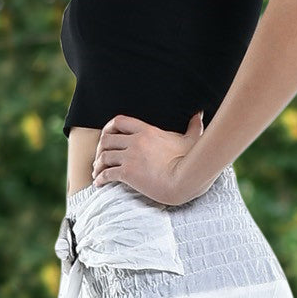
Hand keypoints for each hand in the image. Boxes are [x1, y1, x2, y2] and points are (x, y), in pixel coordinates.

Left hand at [91, 110, 208, 205]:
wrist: (185, 179)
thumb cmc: (191, 161)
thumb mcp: (191, 140)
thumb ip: (193, 126)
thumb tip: (200, 114)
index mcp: (147, 131)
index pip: (119, 121)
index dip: (108, 128)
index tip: (106, 136)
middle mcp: (135, 141)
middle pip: (106, 139)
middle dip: (99, 149)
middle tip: (99, 158)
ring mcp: (131, 157)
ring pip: (104, 156)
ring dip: (97, 164)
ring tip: (96, 172)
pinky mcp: (128, 174)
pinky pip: (107, 174)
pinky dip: (100, 178)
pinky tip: (99, 183)